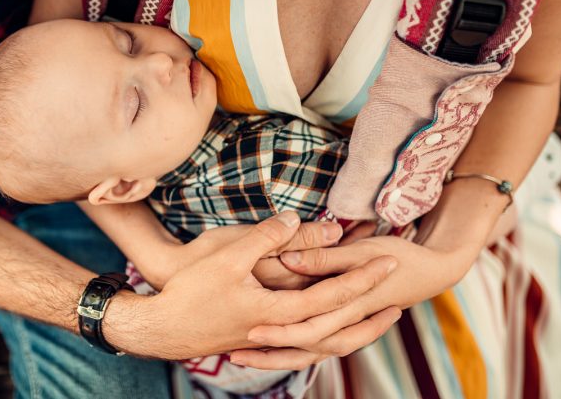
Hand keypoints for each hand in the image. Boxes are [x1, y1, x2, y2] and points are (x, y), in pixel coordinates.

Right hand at [103, 211, 400, 367]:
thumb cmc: (190, 290)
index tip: (388, 260)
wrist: (162, 327)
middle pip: (338, 325)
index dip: (362, 277)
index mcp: (278, 312)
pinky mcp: (263, 339)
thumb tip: (295, 219)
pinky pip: (306, 341)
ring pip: (325, 339)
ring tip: (377, 315)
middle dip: (370, 307)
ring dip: (355, 326)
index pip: (333, 295)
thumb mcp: (226, 256)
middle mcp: (281, 331)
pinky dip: (327, 333)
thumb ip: (265, 238)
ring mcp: (272, 339)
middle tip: (398, 293)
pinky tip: (331, 324)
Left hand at [228, 234, 477, 368]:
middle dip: (270, 352)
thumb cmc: (398, 255)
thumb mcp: (363, 250)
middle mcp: (346, 324)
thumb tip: (290, 258)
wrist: (431, 269)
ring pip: (307, 354)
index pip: (311, 326)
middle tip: (236, 353)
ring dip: (275, 358)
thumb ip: (326, 257)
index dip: (280, 331)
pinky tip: (262, 350)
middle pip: (304, 348)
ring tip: (239, 358)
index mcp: (350, 307)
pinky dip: (289, 351)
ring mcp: (345, 328)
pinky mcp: (342, 326)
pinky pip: (313, 347)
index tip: (249, 330)